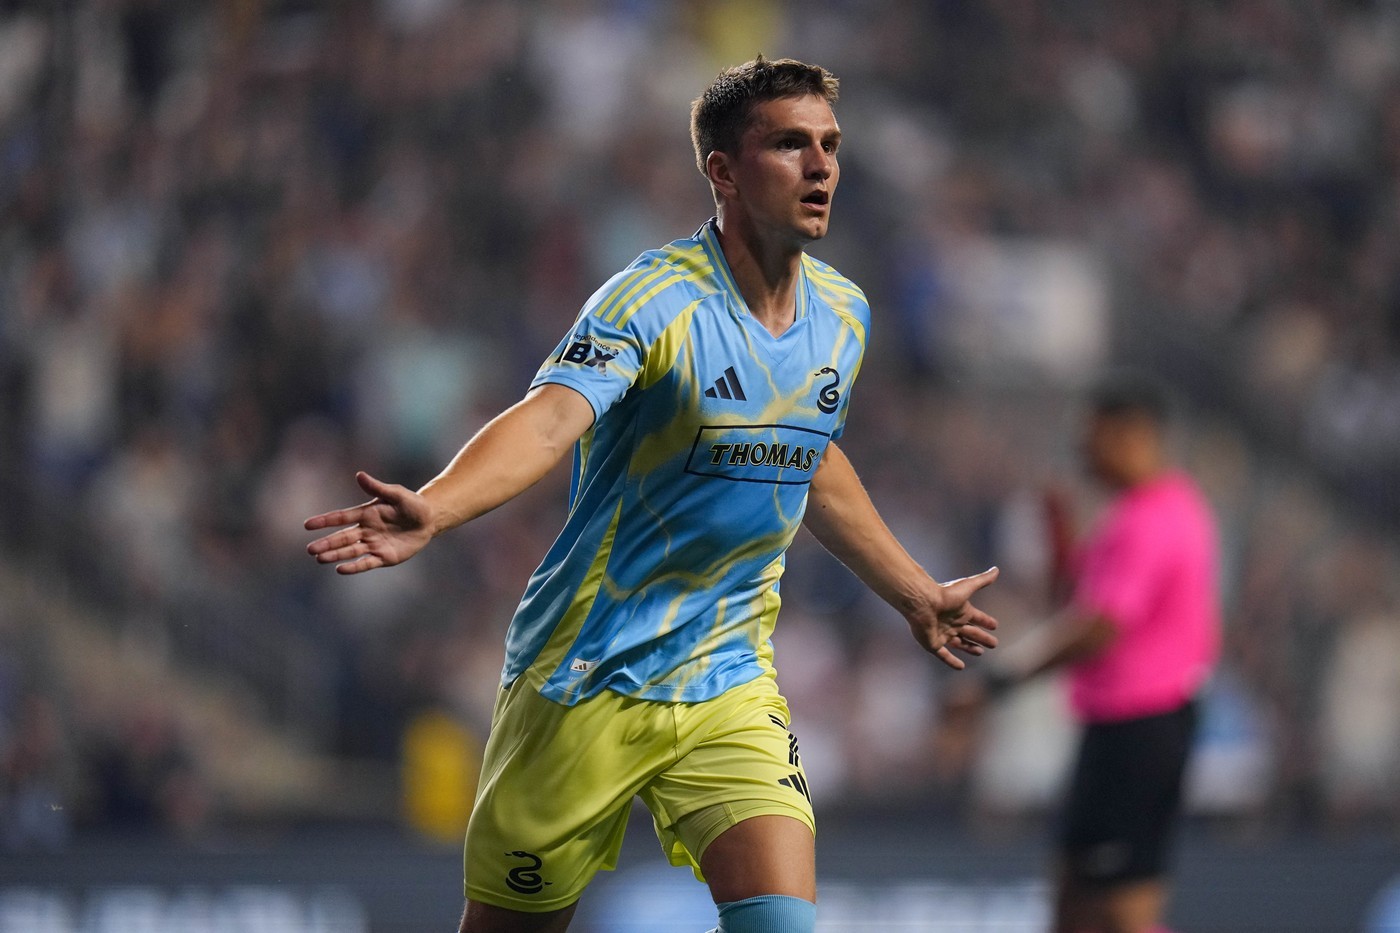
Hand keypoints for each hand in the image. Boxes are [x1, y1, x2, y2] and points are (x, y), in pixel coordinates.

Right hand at [304, 471, 435, 573]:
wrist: (429, 520)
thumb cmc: (412, 504)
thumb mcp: (396, 494)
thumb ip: (378, 487)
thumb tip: (359, 475)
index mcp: (366, 514)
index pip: (341, 517)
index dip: (324, 521)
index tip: (307, 525)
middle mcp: (366, 530)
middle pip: (342, 537)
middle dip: (327, 543)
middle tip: (310, 549)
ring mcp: (374, 544)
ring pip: (350, 551)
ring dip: (335, 555)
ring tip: (319, 558)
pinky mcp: (384, 557)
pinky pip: (366, 563)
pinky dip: (354, 566)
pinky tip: (340, 569)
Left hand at [905, 566, 999, 669]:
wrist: (922, 602)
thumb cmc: (944, 594)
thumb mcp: (967, 587)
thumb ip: (982, 580)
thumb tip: (996, 569)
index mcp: (961, 611)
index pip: (977, 618)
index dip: (986, 622)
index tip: (995, 625)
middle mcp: (952, 623)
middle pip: (971, 632)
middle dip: (982, 638)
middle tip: (994, 644)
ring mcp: (943, 634)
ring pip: (959, 644)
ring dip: (970, 648)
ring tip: (980, 653)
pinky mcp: (933, 644)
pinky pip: (944, 655)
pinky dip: (952, 661)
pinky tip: (961, 667)